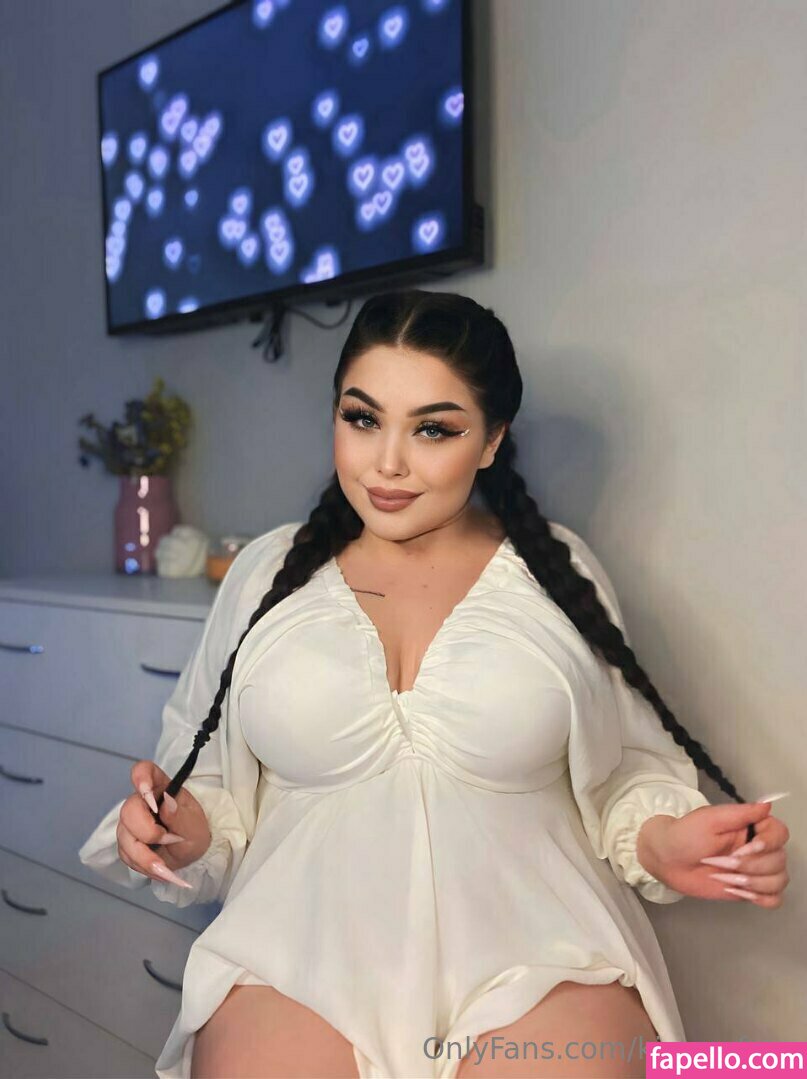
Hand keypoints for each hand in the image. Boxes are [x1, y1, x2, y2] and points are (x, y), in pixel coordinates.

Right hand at [116, 760, 211, 887]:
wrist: (192, 856)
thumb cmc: (195, 832)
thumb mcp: (195, 825)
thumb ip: (180, 815)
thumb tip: (166, 801)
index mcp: (161, 787)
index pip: (144, 771)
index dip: (140, 777)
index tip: (145, 791)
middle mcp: (143, 802)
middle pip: (129, 810)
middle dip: (147, 832)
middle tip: (170, 840)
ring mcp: (132, 823)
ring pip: (124, 837)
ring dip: (145, 856)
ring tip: (166, 867)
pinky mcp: (127, 843)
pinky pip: (126, 855)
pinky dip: (143, 866)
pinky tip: (159, 870)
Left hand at [636, 800, 789, 907]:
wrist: (667, 860)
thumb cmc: (685, 835)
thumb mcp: (710, 819)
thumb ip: (741, 813)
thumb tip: (767, 804)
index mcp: (750, 827)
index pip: (780, 833)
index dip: (769, 842)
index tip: (750, 846)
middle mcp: (757, 848)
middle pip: (779, 860)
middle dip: (752, 865)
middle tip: (723, 863)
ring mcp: (755, 870)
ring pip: (779, 880)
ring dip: (753, 882)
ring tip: (725, 877)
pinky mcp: (749, 890)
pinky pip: (773, 899)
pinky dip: (761, 897)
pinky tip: (737, 890)